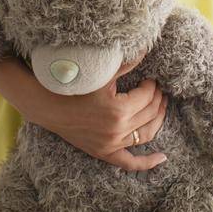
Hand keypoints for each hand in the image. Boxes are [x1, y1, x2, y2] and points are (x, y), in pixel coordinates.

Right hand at [30, 55, 168, 171]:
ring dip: (158, 120)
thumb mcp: (101, 74)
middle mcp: (118, 130)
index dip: (152, 86)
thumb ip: (126, 63)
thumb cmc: (74, 87)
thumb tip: (146, 49)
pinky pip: (129, 163)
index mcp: (119, 110)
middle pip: (150, 113)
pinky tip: (162, 158)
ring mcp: (111, 144)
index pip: (147, 96)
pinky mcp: (105, 153)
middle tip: (157, 89)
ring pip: (146, 135)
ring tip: (161, 107)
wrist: (49, 106)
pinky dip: (147, 163)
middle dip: (157, 99)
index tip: (150, 79)